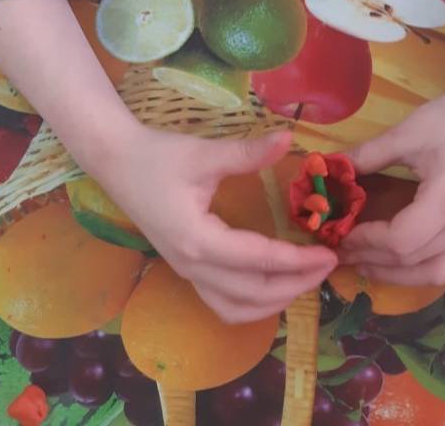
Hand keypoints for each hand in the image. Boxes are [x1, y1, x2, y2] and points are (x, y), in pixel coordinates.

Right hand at [95, 128, 337, 323]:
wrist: (115, 161)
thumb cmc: (158, 156)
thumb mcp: (205, 153)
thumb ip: (248, 152)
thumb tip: (289, 138)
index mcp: (199, 241)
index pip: (259, 261)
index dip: (298, 261)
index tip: (329, 253)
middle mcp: (193, 266)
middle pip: (253, 294)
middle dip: (296, 285)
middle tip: (327, 265)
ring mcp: (186, 271)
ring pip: (236, 308)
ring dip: (274, 301)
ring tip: (304, 279)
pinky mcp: (185, 268)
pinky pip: (222, 302)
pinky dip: (252, 303)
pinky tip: (271, 283)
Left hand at [338, 87, 444, 286]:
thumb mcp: (405, 134)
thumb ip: (366, 156)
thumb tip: (332, 170)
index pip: (400, 240)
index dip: (366, 241)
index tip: (340, 234)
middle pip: (413, 261)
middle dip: (373, 261)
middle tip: (341, 253)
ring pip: (433, 272)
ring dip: (396, 275)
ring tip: (364, 264)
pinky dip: (418, 269)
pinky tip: (394, 259)